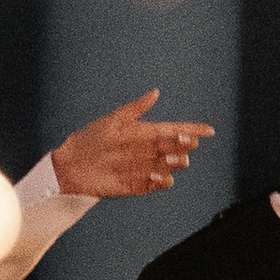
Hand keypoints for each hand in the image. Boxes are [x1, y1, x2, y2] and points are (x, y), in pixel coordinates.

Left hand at [51, 93, 214, 198]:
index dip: (192, 130)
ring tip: (175, 159)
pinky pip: (155, 184)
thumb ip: (134, 110)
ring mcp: (144, 169)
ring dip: (175, 163)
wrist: (70, 167)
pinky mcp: (137, 186)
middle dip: (184, 145)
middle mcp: (147, 151)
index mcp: (144, 133)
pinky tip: (157, 175)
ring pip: (169, 166)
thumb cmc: (88, 140)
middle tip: (187, 143)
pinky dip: (160, 181)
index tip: (209, 131)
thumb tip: (155, 93)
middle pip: (175, 148)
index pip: (173, 131)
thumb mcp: (111, 121)